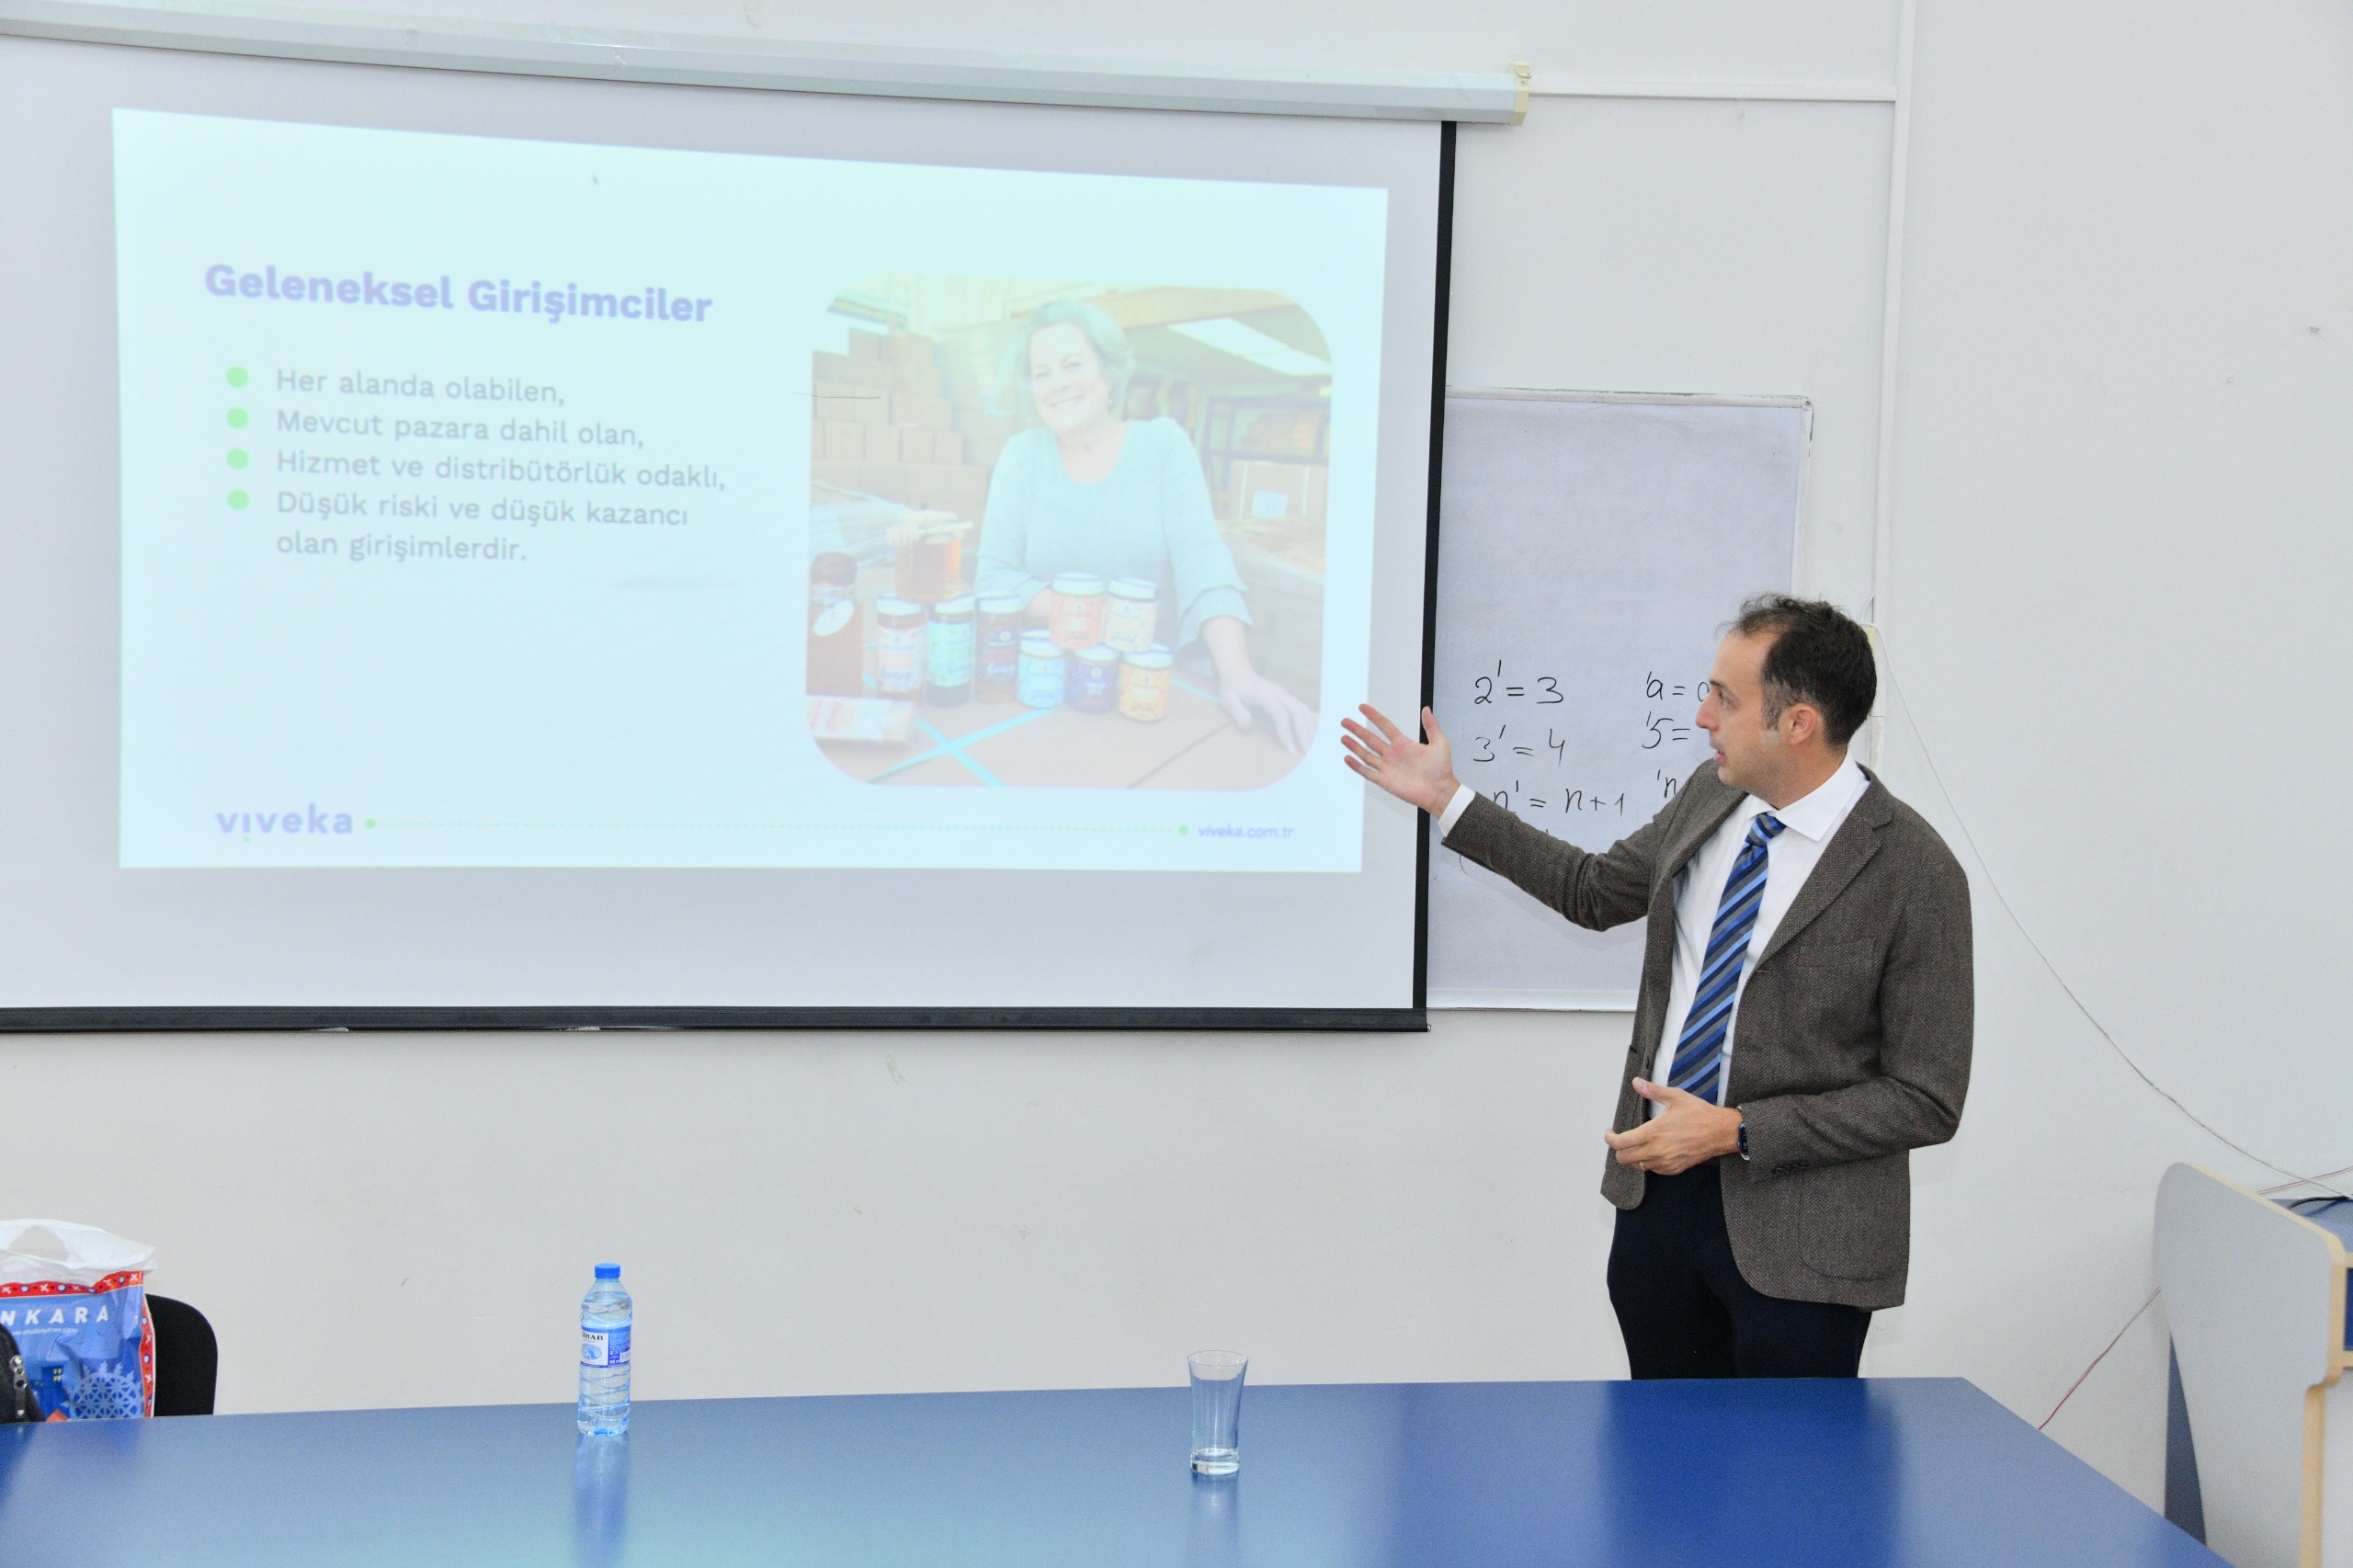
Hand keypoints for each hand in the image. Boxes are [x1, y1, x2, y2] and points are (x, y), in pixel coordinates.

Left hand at [1219, 670, 1317, 753]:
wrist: (1238, 672)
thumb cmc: (1233, 688)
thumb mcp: (1228, 699)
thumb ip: (1237, 712)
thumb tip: (1248, 726)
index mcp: (1264, 694)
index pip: (1280, 713)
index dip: (1286, 731)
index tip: (1290, 748)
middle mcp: (1278, 693)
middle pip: (1297, 711)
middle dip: (1303, 731)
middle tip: (1306, 751)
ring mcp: (1285, 694)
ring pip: (1303, 709)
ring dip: (1309, 727)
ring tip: (1311, 745)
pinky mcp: (1287, 697)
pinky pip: (1302, 709)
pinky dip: (1309, 721)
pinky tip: (1311, 734)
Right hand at [1340, 704, 1459, 815]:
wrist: (1440, 792)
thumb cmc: (1442, 770)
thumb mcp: (1440, 743)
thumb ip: (1431, 726)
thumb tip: (1426, 709)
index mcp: (1403, 744)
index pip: (1384, 726)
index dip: (1373, 716)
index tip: (1362, 707)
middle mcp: (1393, 755)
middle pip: (1370, 739)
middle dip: (1357, 730)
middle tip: (1345, 721)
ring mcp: (1388, 768)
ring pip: (1366, 754)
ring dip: (1354, 746)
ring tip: (1343, 737)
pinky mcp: (1385, 781)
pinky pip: (1367, 772)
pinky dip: (1356, 766)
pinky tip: (1347, 758)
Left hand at [1602, 1079, 1742, 1175]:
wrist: (1721, 1132)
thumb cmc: (1700, 1114)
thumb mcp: (1676, 1097)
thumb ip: (1653, 1091)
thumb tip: (1637, 1083)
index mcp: (1653, 1132)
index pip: (1620, 1143)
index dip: (1610, 1138)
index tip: (1610, 1132)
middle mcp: (1657, 1151)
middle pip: (1624, 1158)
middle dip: (1619, 1149)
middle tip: (1623, 1138)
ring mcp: (1665, 1162)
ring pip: (1637, 1166)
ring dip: (1633, 1156)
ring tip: (1639, 1143)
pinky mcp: (1674, 1169)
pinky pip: (1652, 1170)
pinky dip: (1648, 1162)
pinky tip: (1654, 1150)